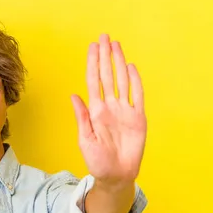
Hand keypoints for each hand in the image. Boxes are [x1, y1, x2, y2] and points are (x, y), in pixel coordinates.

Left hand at [71, 34, 146, 188]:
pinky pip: (137, 96)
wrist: (115, 176)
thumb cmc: (98, 161)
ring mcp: (124, 111)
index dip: (92, 64)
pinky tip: (131, 67)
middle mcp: (110, 107)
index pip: (93, 81)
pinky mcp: (138, 118)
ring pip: (122, 81)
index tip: (92, 47)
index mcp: (95, 111)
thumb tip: (74, 96)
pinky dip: (135, 81)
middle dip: (104, 56)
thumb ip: (82, 117)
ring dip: (118, 63)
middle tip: (104, 37)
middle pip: (107, 76)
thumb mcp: (85, 139)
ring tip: (115, 45)